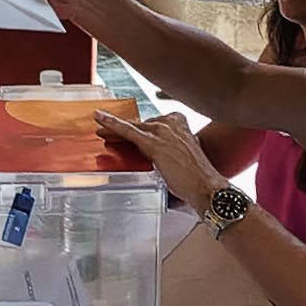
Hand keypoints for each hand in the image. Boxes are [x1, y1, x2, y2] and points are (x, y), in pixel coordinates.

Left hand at [92, 106, 224, 210]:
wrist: (206, 187)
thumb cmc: (197, 178)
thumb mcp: (182, 157)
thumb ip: (169, 151)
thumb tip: (158, 157)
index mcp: (180, 123)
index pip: (152, 123)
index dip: (138, 129)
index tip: (130, 131)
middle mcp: (171, 123)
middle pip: (140, 124)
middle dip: (124, 130)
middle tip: (108, 132)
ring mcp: (162, 131)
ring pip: (132, 127)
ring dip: (114, 129)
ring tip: (100, 130)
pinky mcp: (153, 143)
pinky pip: (128, 131)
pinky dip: (112, 124)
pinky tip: (99, 118)